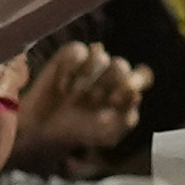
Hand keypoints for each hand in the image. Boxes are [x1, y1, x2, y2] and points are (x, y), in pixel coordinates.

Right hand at [10, 41, 151, 173]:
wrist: (43, 129)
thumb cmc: (78, 130)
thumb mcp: (107, 133)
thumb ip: (126, 118)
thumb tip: (136, 95)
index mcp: (123, 90)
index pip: (141, 76)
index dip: (133, 83)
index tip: (114, 100)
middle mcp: (109, 74)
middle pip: (121, 66)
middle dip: (107, 85)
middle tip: (92, 100)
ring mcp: (89, 62)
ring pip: (100, 57)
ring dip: (87, 79)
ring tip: (75, 96)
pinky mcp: (68, 56)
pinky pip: (78, 51)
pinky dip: (69, 70)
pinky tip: (62, 88)